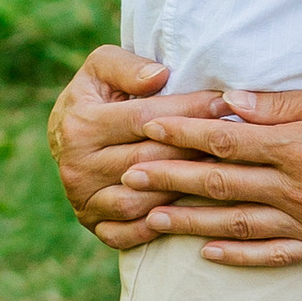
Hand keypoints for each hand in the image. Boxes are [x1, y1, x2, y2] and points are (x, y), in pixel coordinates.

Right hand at [46, 45, 224, 246]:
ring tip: (219, 176)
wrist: (67, 134)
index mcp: (80, 125)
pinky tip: (189, 212)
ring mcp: (83, 200)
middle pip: (149, 161)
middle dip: (195, 150)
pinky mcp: (91, 223)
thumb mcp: (102, 66)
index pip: (146, 119)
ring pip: (140, 202)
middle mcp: (77, 166)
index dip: (189, 111)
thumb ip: (127, 67)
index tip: (225, 104)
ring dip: (181, 191)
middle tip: (234, 143)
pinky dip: (158, 228)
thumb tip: (159, 77)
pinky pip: (126, 234)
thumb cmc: (97, 94)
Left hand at [117, 78, 301, 262]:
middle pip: (220, 184)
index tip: (147, 126)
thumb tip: (226, 100)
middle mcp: (298, 188)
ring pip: (236, 224)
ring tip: (150, 218)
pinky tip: (206, 253)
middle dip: (169, 178)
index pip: (225, 139)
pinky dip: (236, 255)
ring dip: (189, 223)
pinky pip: (270, 255)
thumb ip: (278, 104)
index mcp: (297, 145)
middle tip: (128, 175)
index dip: (182, 132)